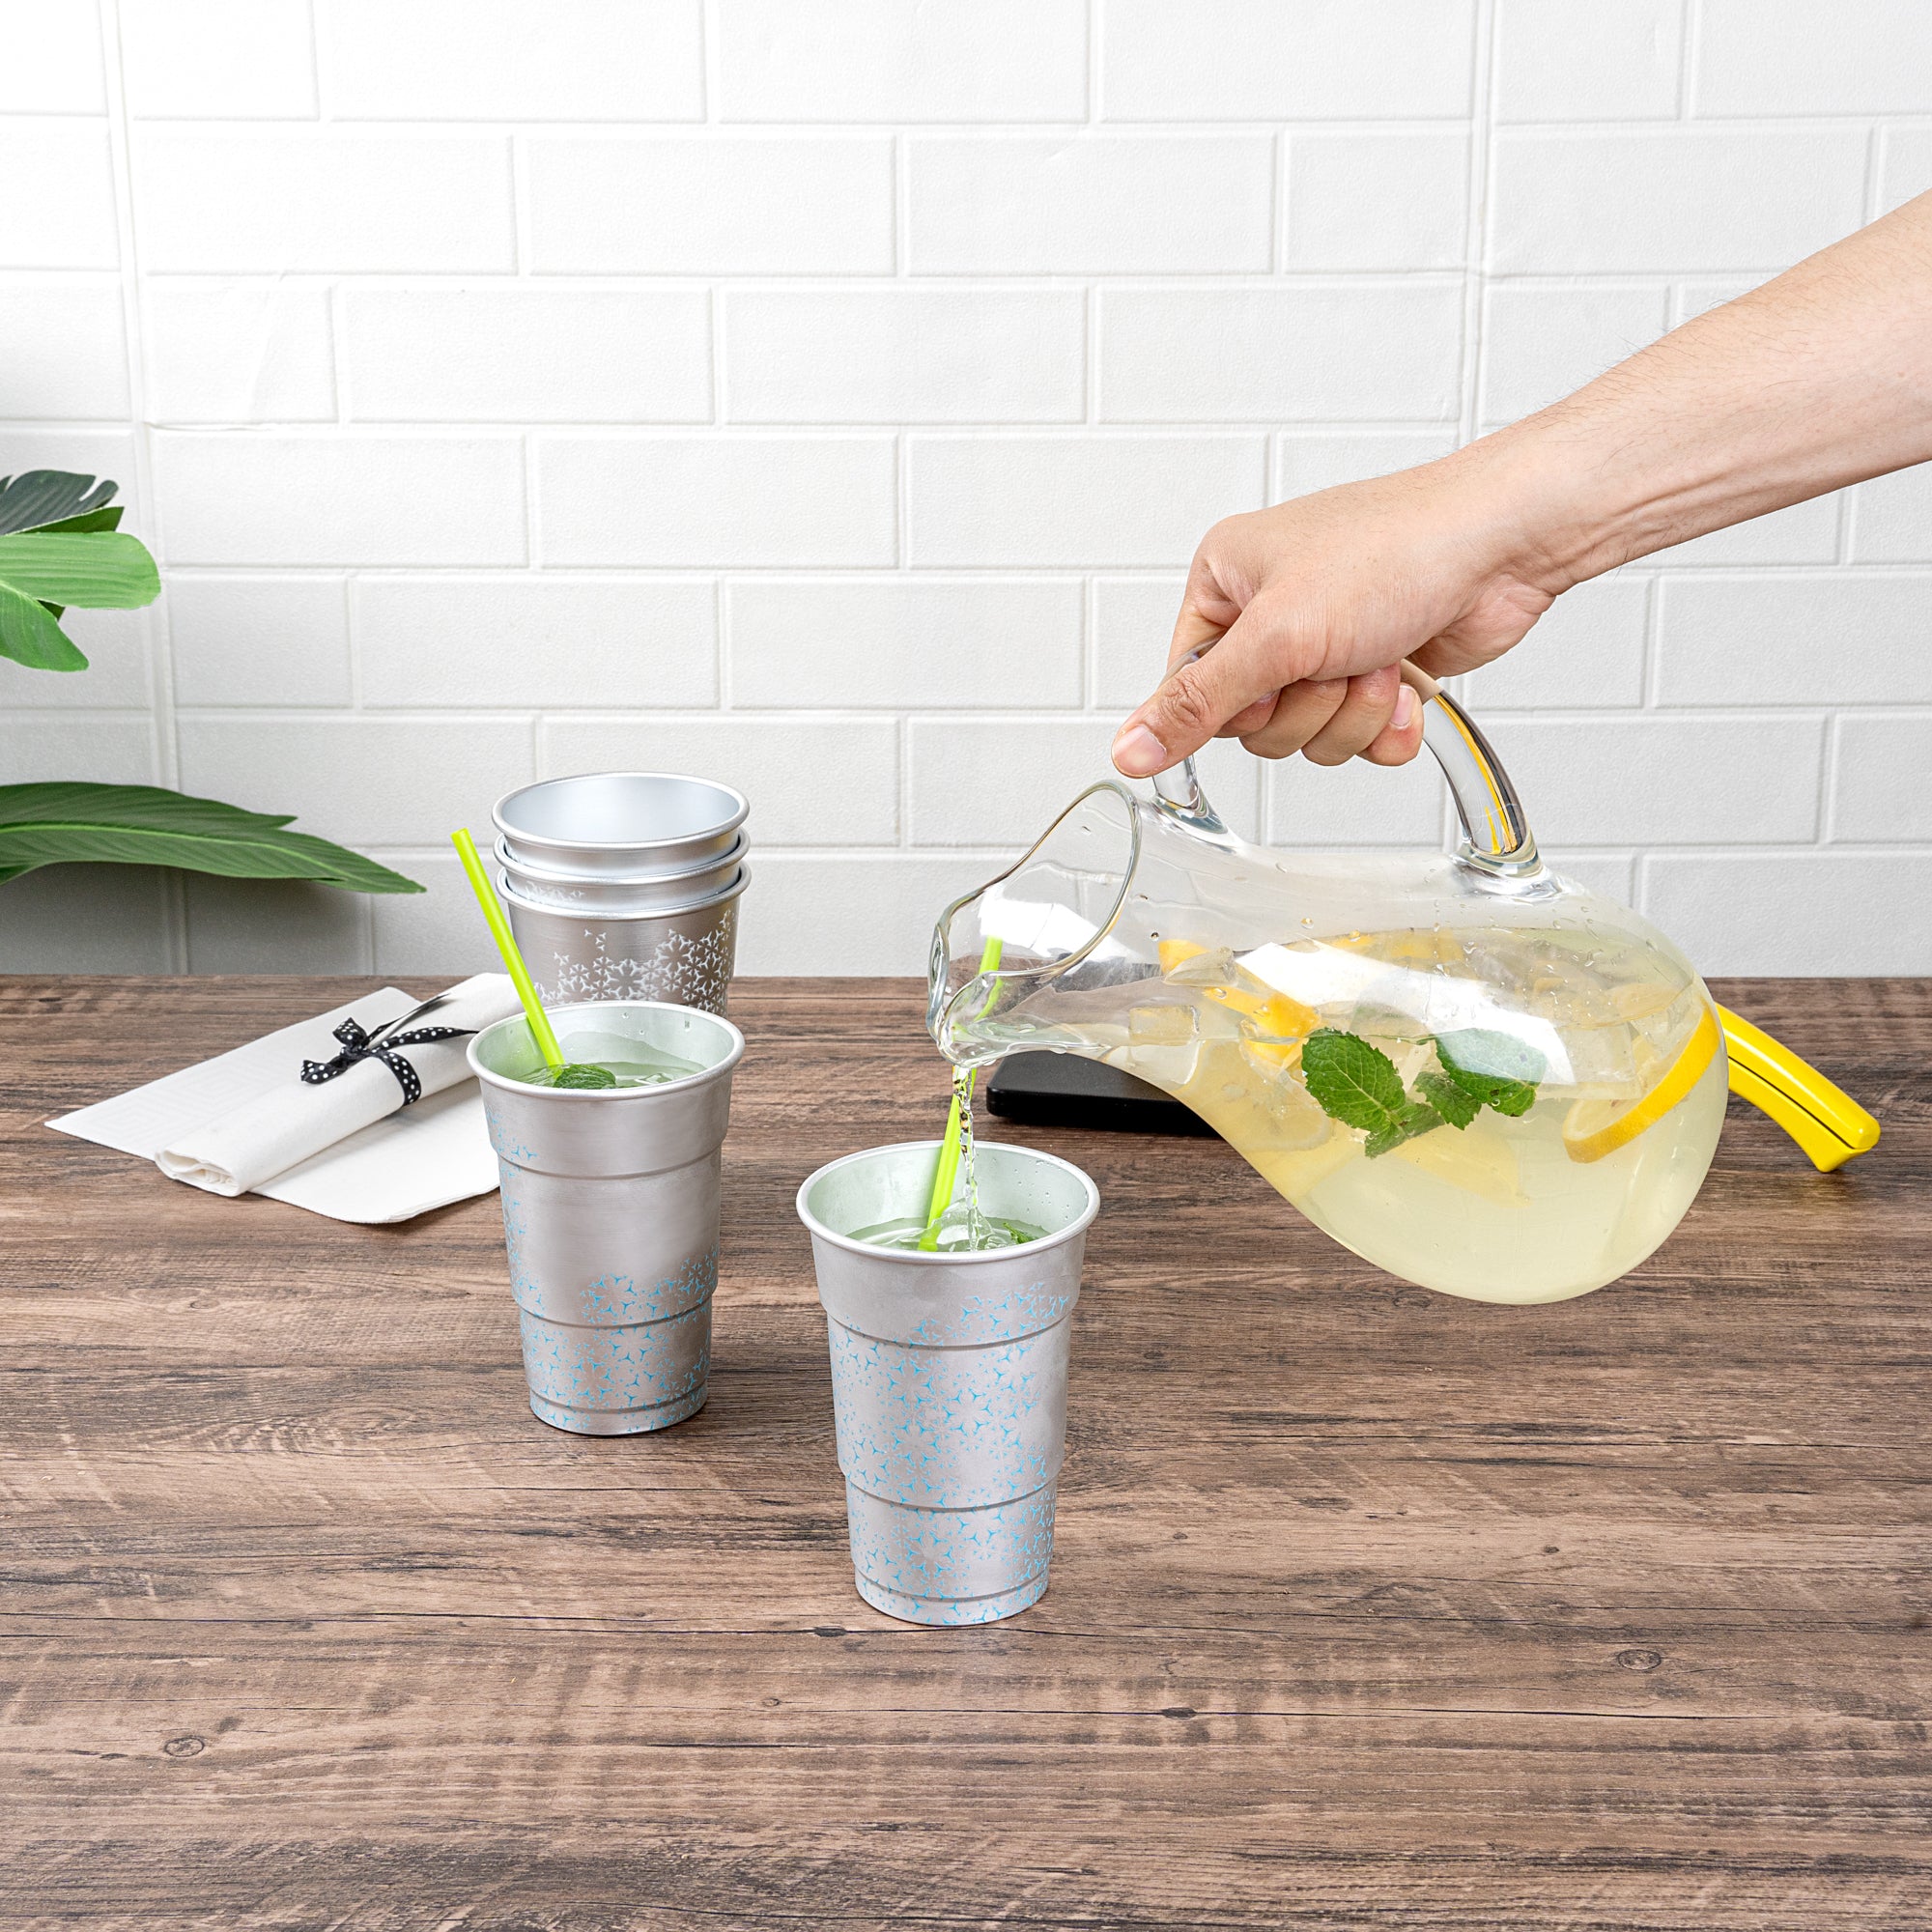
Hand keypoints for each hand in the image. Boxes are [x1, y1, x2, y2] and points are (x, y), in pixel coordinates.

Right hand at [1110, 449, 1558, 779]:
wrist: (1503, 544)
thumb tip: (1127, 751)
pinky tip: (1407, 684)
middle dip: (1305, 706)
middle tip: (1337, 660)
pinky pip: (1357, 740)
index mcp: (1226, 583)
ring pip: (1306, 736)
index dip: (1234, 704)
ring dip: (1351, 712)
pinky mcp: (1376, 672)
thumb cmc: (1395, 551)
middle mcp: (1271, 612)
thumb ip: (1196, 705)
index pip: (1190, 687)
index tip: (1269, 681)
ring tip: (1382, 657)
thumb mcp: (1276, 637)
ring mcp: (1326, 644)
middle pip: (1251, 723)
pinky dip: (1386, 725)